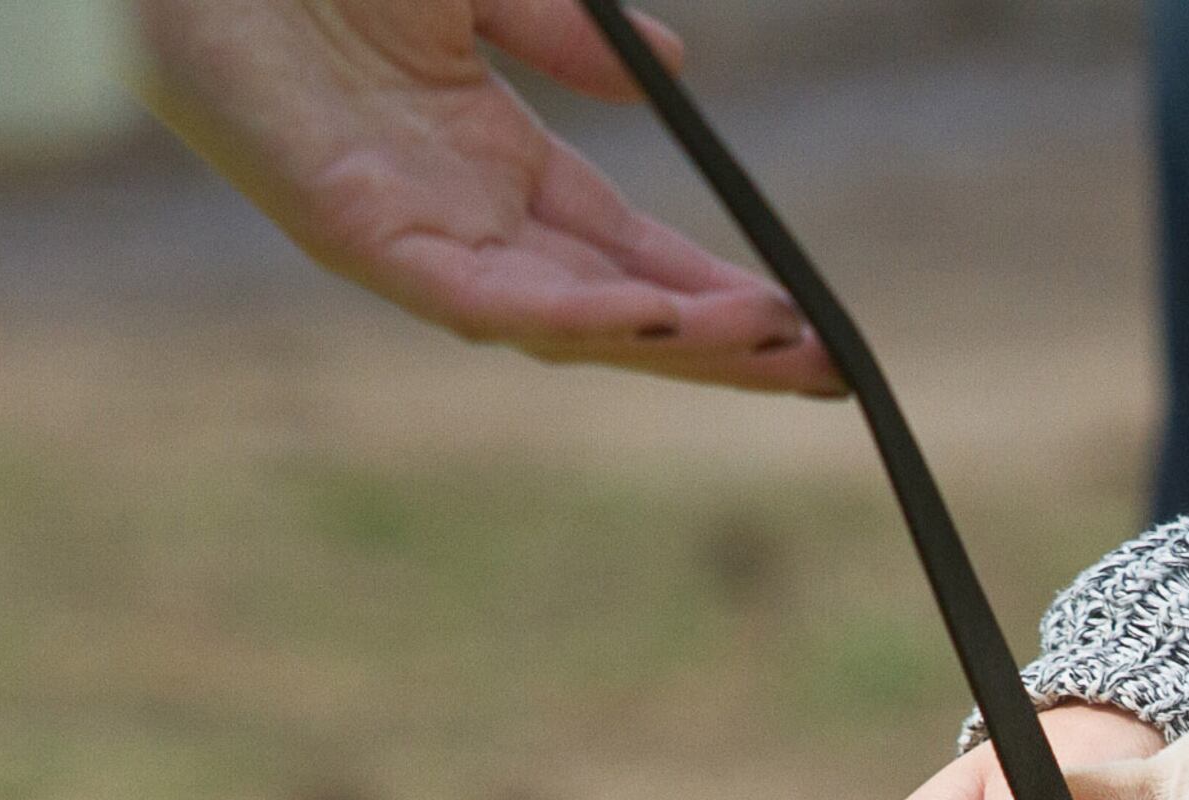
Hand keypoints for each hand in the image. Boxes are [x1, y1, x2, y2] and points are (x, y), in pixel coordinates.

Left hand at [138, 0, 843, 393]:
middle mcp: (460, 221)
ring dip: (674, 346)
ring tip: (774, 351)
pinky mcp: (360, 239)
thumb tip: (673, 70)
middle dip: (725, 347)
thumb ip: (576, 34)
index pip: (630, 255)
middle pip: (619, 312)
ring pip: (568, 325)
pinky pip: (484, 303)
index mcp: (490, 168)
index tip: (807, 324)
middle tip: (828, 375)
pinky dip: (573, 318)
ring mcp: (412, 242)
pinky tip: (655, 323)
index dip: (719, 292)